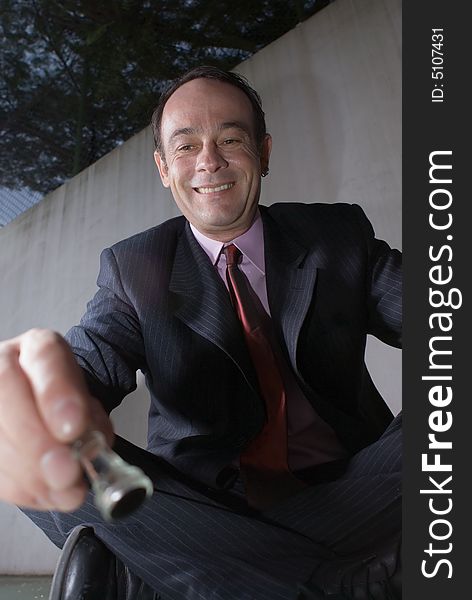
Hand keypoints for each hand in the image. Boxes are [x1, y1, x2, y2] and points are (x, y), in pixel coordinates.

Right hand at [0, 329, 113, 510]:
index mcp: (38, 347)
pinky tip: (43, 493)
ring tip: (61, 490)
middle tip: (65, 471)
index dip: (56, 393)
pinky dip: (18, 486)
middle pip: (6, 390)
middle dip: (36, 440)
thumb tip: (86, 454)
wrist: (44, 410)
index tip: (73, 427)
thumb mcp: (88, 406)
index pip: (44, 355)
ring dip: (28, 471)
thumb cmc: (65, 406)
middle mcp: (4, 364)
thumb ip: (90, 423)